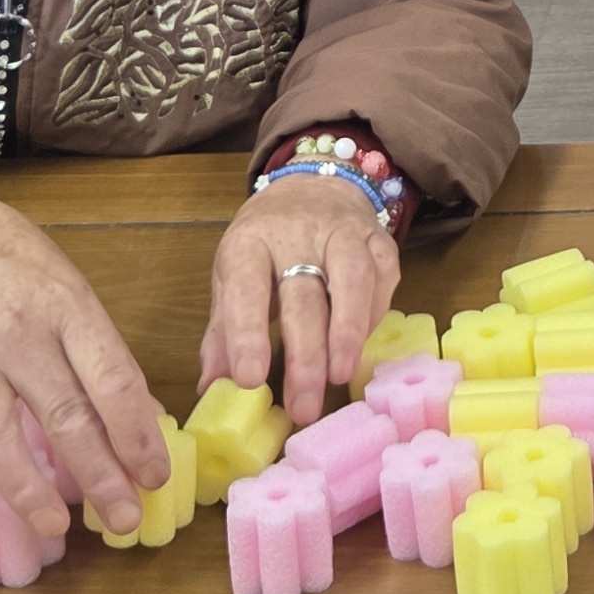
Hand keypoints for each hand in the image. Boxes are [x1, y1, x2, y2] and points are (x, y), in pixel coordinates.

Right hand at [0, 168, 175, 534]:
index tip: (155, 477)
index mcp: (68, 310)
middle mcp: (17, 334)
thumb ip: (101, 355)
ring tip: (55, 527)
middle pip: (64, 414)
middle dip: (100, 474)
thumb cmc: (17, 270)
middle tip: (125, 521)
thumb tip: (145, 421)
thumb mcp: (72, 294)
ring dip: (27, 486)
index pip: (112, 380)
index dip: (137, 435)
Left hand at [200, 173, 402, 424]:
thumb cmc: (266, 246)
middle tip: (302, 405)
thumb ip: (223, 333)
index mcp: (249, 244)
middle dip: (304, 354)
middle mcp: (296, 234)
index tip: (248, 379)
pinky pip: (383, 277)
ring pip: (350, 279)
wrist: (311, 188)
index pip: (246, 288)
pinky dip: (374, 315)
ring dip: (347, 332)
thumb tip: (211, 388)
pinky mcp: (377, 239)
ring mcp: (342, 233)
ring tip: (339, 376)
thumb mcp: (233, 279)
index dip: (246, 334)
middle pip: (302, 294)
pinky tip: (360, 347)